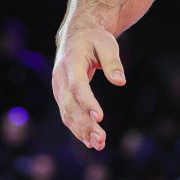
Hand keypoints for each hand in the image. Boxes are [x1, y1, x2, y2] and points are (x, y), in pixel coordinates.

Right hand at [53, 27, 126, 150]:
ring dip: (81, 131)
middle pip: (70, 105)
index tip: (100, 117)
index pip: (77, 86)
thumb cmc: (94, 38)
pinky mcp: (62, 95)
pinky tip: (90, 141)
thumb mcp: (107, 43)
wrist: (76, 34)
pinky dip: (77, 129)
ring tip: (98, 144)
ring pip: (67, 114)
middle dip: (84, 124)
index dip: (87, 103)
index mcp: (71, 62)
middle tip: (101, 140)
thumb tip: (120, 82)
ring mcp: (59, 88)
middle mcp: (60, 78)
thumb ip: (112, 62)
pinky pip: (67, 115)